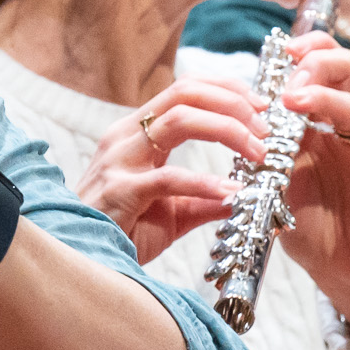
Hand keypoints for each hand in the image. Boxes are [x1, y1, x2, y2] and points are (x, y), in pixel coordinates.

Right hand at [81, 75, 265, 262]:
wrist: (84, 260)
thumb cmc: (123, 231)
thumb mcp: (173, 211)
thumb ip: (205, 200)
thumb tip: (242, 197)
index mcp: (137, 132)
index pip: (185, 89)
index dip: (226, 89)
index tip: (260, 107)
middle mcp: (126, 136)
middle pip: (186, 93)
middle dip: (232, 103)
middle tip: (264, 128)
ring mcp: (121, 161)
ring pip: (179, 120)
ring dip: (227, 131)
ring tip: (256, 153)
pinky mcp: (121, 191)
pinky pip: (169, 178)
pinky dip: (205, 183)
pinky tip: (230, 192)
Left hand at [269, 37, 349, 329]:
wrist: (340, 267)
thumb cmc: (310, 222)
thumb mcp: (275, 182)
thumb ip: (260, 152)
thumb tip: (227, 123)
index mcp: (315, 125)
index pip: (319, 69)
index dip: (305, 51)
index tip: (282, 50)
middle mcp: (341, 131)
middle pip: (343, 73)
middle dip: (314, 65)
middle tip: (287, 83)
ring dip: (326, 98)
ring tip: (299, 100)